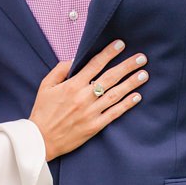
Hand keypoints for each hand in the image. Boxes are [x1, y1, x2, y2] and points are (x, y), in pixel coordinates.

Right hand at [30, 40, 147, 160]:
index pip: (94, 64)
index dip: (109, 53)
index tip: (120, 44)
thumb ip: (60, 70)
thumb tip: (74, 59)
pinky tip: (137, 96)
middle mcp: (84, 97)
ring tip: (144, 74)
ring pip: (115, 94)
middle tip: (142, 58)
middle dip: (127, 66)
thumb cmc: (42, 111)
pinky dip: (127, 104)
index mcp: (72, 85)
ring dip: (131, 83)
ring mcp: (91, 112)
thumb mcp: (45, 86)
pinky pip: (114, 113)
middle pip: (110, 77)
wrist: (40, 140)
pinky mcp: (95, 126)